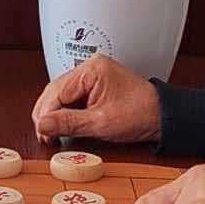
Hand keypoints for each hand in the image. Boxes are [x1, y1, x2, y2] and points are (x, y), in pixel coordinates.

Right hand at [32, 54, 161, 145]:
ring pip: (61, 95)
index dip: (46, 114)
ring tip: (52, 133)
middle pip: (55, 91)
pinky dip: (65, 112)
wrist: (162, 116)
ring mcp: (91, 76)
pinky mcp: (94, 86)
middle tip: (45, 136)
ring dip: (54, 114)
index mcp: (91, 69)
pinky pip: (71, 98)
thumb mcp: (100, 123)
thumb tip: (43, 125)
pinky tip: (63, 125)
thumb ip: (69, 123)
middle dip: (47, 114)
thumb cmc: (140, 114)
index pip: (57, 92)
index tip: (43, 133)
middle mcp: (89, 67)